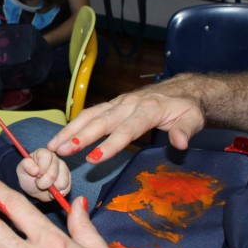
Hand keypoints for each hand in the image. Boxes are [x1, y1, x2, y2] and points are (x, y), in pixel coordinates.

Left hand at [15, 148, 70, 201]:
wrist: (34, 188)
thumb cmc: (27, 176)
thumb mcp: (21, 170)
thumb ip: (26, 165)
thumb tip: (36, 169)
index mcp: (43, 153)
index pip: (47, 156)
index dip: (41, 168)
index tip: (36, 174)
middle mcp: (55, 158)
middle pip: (53, 172)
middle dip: (44, 182)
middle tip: (38, 183)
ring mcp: (64, 168)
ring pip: (62, 181)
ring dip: (52, 188)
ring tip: (46, 187)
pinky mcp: (69, 178)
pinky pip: (67, 188)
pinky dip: (58, 193)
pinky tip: (52, 191)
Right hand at [48, 78, 205, 163]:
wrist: (181, 88)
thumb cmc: (186, 107)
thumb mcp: (193, 118)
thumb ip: (185, 130)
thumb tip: (179, 143)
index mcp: (149, 109)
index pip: (127, 129)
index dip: (110, 144)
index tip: (94, 158)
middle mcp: (129, 104)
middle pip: (102, 121)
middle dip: (80, 136)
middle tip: (62, 151)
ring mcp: (118, 103)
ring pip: (90, 115)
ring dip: (70, 131)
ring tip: (53, 146)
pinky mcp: (111, 105)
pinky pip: (89, 113)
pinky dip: (73, 125)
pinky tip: (60, 138)